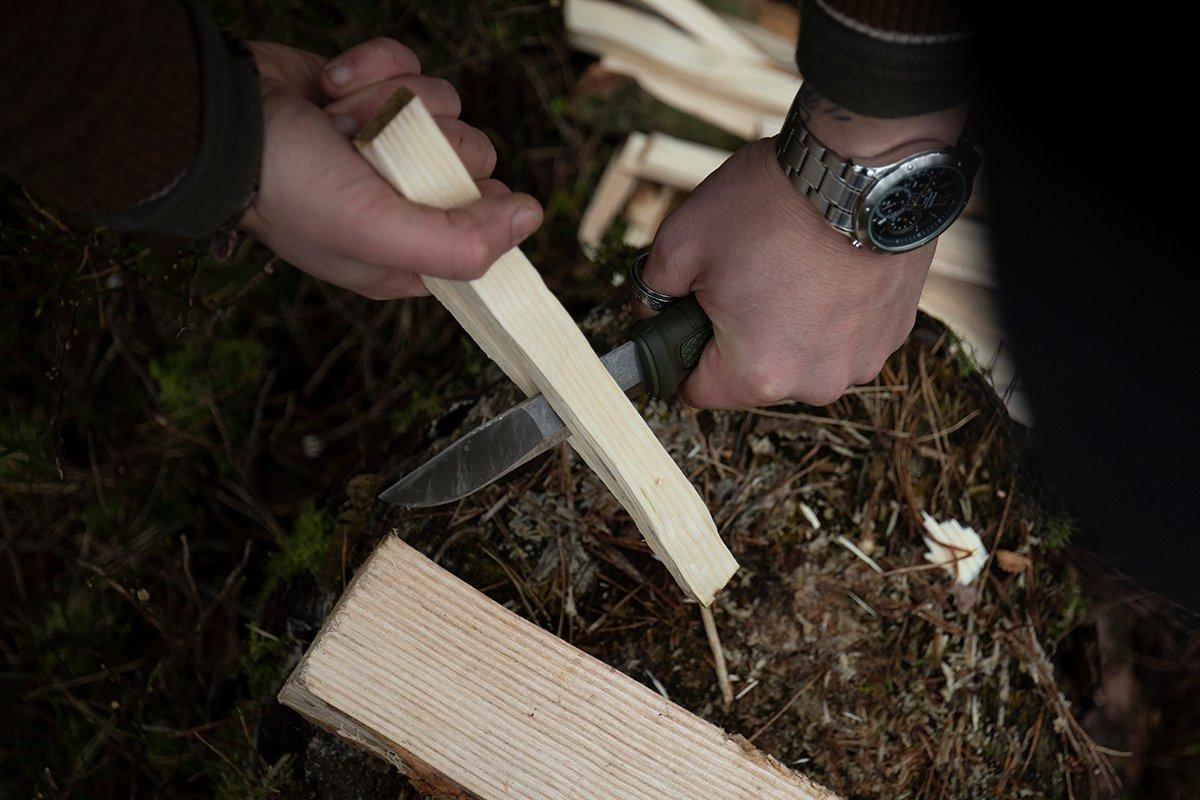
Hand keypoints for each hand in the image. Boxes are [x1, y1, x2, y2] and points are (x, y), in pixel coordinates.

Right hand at [240, 39, 542, 298]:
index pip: (483, 234)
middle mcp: (403, 202)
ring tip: (339, 116)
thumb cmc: (291, 186)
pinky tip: (334, 80)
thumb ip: (462, 244)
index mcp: (407, 253)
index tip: (437, 190)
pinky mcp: (373, 94)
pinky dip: (375, 64)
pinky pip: (411, 67)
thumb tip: (531, 216)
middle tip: (371, 150)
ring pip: (445, 106)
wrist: (219, 118)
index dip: (473, 205)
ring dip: (390, 100)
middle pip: (473, 158)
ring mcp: (389, 144)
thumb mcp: (379, 235)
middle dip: (424, 142)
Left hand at [641, 93, 965, 407]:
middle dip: (740, 333)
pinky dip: (833, 309)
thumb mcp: (680, 242)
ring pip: (804, 355)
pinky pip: (846, 334)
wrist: (864, 165)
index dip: (682, 350)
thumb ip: (652, 292)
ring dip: (791, 324)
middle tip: (745, 274)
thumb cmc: (770, 205)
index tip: (689, 314)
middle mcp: (816, 383)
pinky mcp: (894, 332)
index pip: (697, 389)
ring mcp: (863, 360)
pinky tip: (829, 265)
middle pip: (755, 373)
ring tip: (790, 265)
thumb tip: (650, 314)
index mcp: (758, 375)